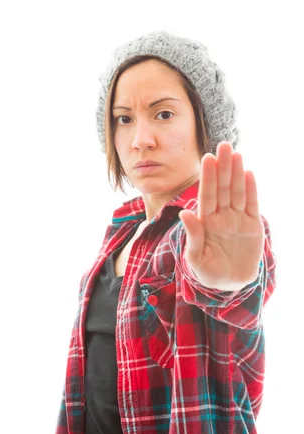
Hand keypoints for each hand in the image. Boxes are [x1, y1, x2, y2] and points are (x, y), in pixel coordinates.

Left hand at [179, 142, 264, 290]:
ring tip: (236, 154)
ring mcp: (237, 219)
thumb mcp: (196, 258)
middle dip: (223, 167)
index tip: (207, 158)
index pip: (207, 195)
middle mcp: (221, 216)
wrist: (229, 285)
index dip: (208, 177)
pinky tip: (248, 173)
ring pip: (237, 192)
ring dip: (236, 173)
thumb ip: (193, 236)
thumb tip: (184, 214)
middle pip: (222, 188)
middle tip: (223, 145)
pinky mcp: (252, 225)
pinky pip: (251, 204)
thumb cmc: (207, 273)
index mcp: (205, 222)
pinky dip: (251, 190)